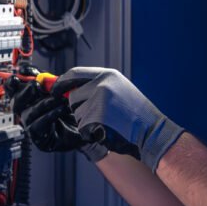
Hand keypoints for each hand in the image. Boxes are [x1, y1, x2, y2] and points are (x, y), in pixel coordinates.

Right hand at [8, 79, 94, 154]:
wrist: (89, 127)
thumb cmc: (75, 108)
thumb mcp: (63, 90)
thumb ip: (50, 82)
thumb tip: (39, 75)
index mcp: (31, 98)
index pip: (13, 89)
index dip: (13, 82)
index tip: (20, 75)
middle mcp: (28, 112)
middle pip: (15, 102)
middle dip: (24, 92)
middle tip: (36, 86)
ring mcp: (32, 126)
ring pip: (27, 114)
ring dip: (43, 104)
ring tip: (59, 99)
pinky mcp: (39, 138)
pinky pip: (36, 126)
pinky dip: (48, 116)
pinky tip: (59, 110)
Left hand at [52, 67, 183, 168]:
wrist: (152, 132)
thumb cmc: (136, 115)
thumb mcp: (119, 90)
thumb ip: (97, 86)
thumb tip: (70, 88)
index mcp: (107, 75)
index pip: (75, 73)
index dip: (62, 82)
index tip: (54, 89)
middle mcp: (101, 85)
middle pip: (72, 96)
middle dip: (78, 108)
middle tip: (97, 115)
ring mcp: (98, 101)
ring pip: (77, 113)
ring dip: (86, 121)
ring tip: (107, 122)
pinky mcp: (96, 117)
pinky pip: (82, 126)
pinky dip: (90, 132)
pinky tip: (107, 130)